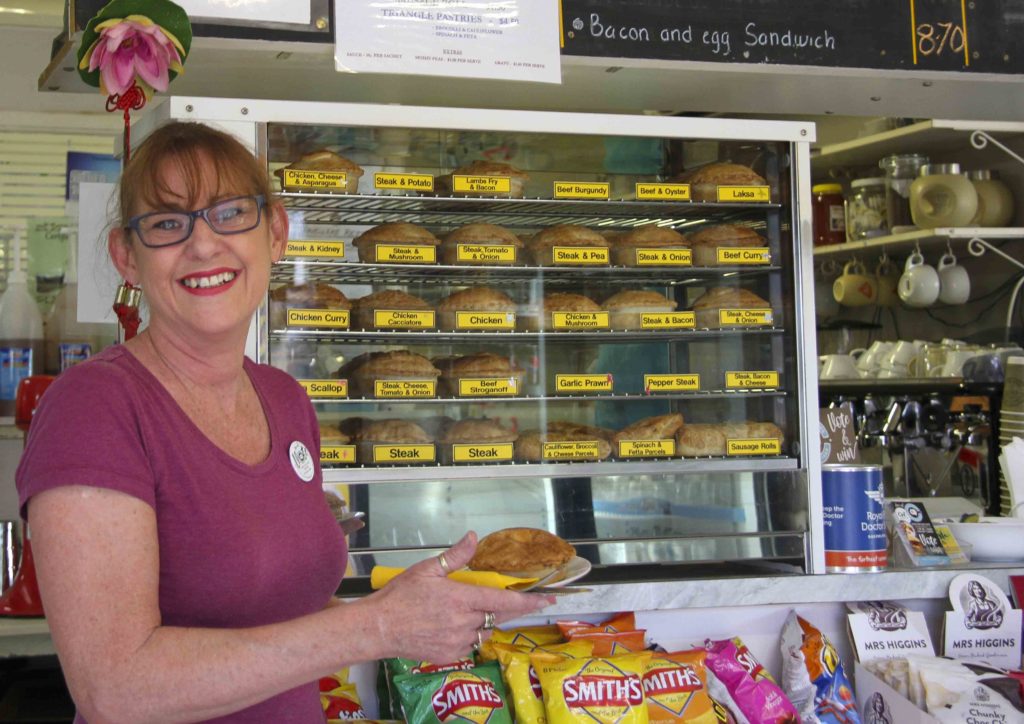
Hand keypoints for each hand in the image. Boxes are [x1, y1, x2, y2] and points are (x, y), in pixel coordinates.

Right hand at [369, 532, 554, 662]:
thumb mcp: (427, 569)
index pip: (504, 601)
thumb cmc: (400, 596)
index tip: (547, 599)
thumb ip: (455, 556)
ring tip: (463, 612)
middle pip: (497, 616)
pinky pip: (469, 644)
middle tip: (510, 602)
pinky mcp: (450, 655)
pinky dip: (467, 634)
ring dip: (483, 622)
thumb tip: (473, 538)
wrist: (379, 628)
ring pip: (484, 631)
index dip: (528, 601)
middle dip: (508, 609)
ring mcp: (458, 641)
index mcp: (461, 598)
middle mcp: (464, 622)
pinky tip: (450, 626)